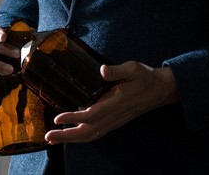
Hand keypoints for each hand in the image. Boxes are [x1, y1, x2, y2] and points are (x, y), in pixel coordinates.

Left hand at [44, 62, 179, 143]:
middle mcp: (114, 116)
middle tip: (49, 136)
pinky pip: (96, 134)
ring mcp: (114, 121)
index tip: (58, 118)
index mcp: (116, 103)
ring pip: (90, 135)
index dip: (73, 118)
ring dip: (71, 139)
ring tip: (54, 139)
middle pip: (87, 131)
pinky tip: (71, 136)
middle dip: (67, 136)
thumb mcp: (132, 68)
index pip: (91, 115)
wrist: (159, 90)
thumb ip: (117, 70)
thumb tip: (102, 70)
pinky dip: (81, 138)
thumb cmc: (144, 78)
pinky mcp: (114, 122)